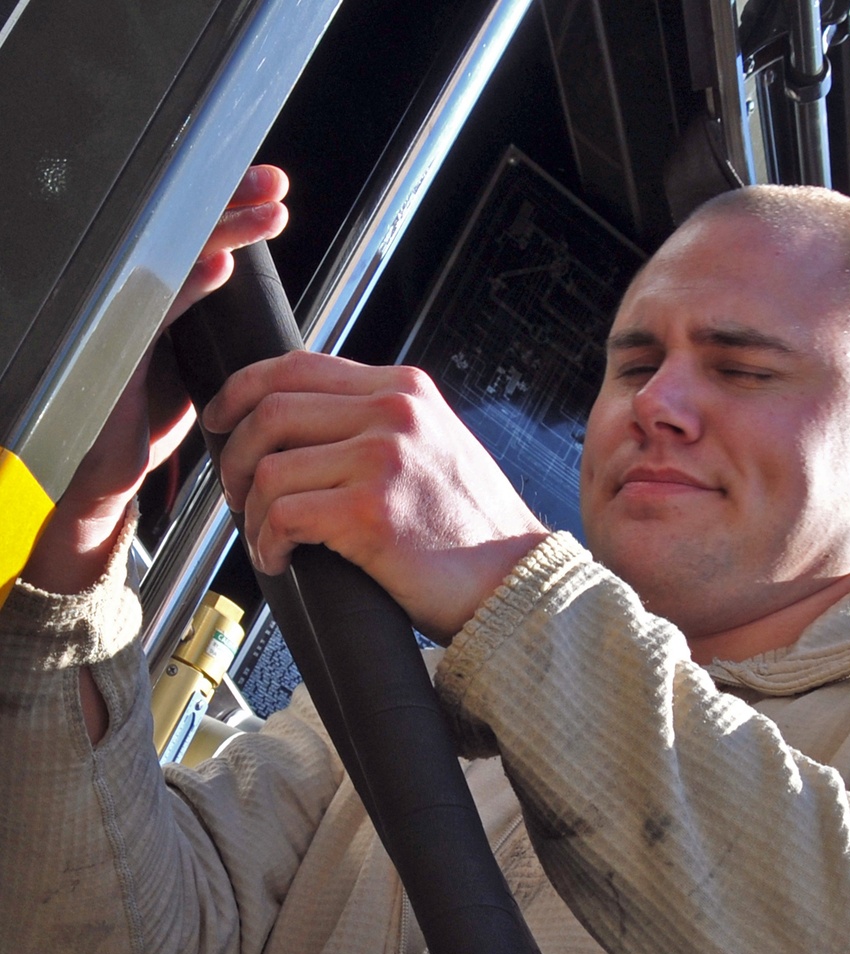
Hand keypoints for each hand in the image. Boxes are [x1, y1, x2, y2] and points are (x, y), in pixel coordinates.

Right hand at [23, 165, 289, 593]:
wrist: (112, 475)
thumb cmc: (147, 418)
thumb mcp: (193, 361)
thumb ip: (210, 321)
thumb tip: (240, 279)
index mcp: (157, 296)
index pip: (197, 237)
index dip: (231, 210)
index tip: (270, 192)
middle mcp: (136, 298)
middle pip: (184, 232)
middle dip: (231, 203)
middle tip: (271, 184)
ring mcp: (122, 320)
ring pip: (172, 258)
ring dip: (222, 234)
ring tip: (265, 215)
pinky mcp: (115, 350)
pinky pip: (153, 309)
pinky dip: (186, 285)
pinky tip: (219, 267)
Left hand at [203, 352, 549, 641]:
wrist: (517, 582)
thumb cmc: (475, 533)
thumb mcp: (436, 449)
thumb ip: (382, 426)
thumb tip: (309, 432)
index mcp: (405, 390)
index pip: (298, 365)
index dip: (242, 390)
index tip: (222, 419)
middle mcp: (394, 412)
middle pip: (270, 409)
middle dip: (236, 455)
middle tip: (236, 491)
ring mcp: (383, 458)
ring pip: (270, 467)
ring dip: (250, 509)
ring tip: (263, 536)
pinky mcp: (370, 511)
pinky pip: (283, 516)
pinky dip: (267, 542)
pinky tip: (280, 559)